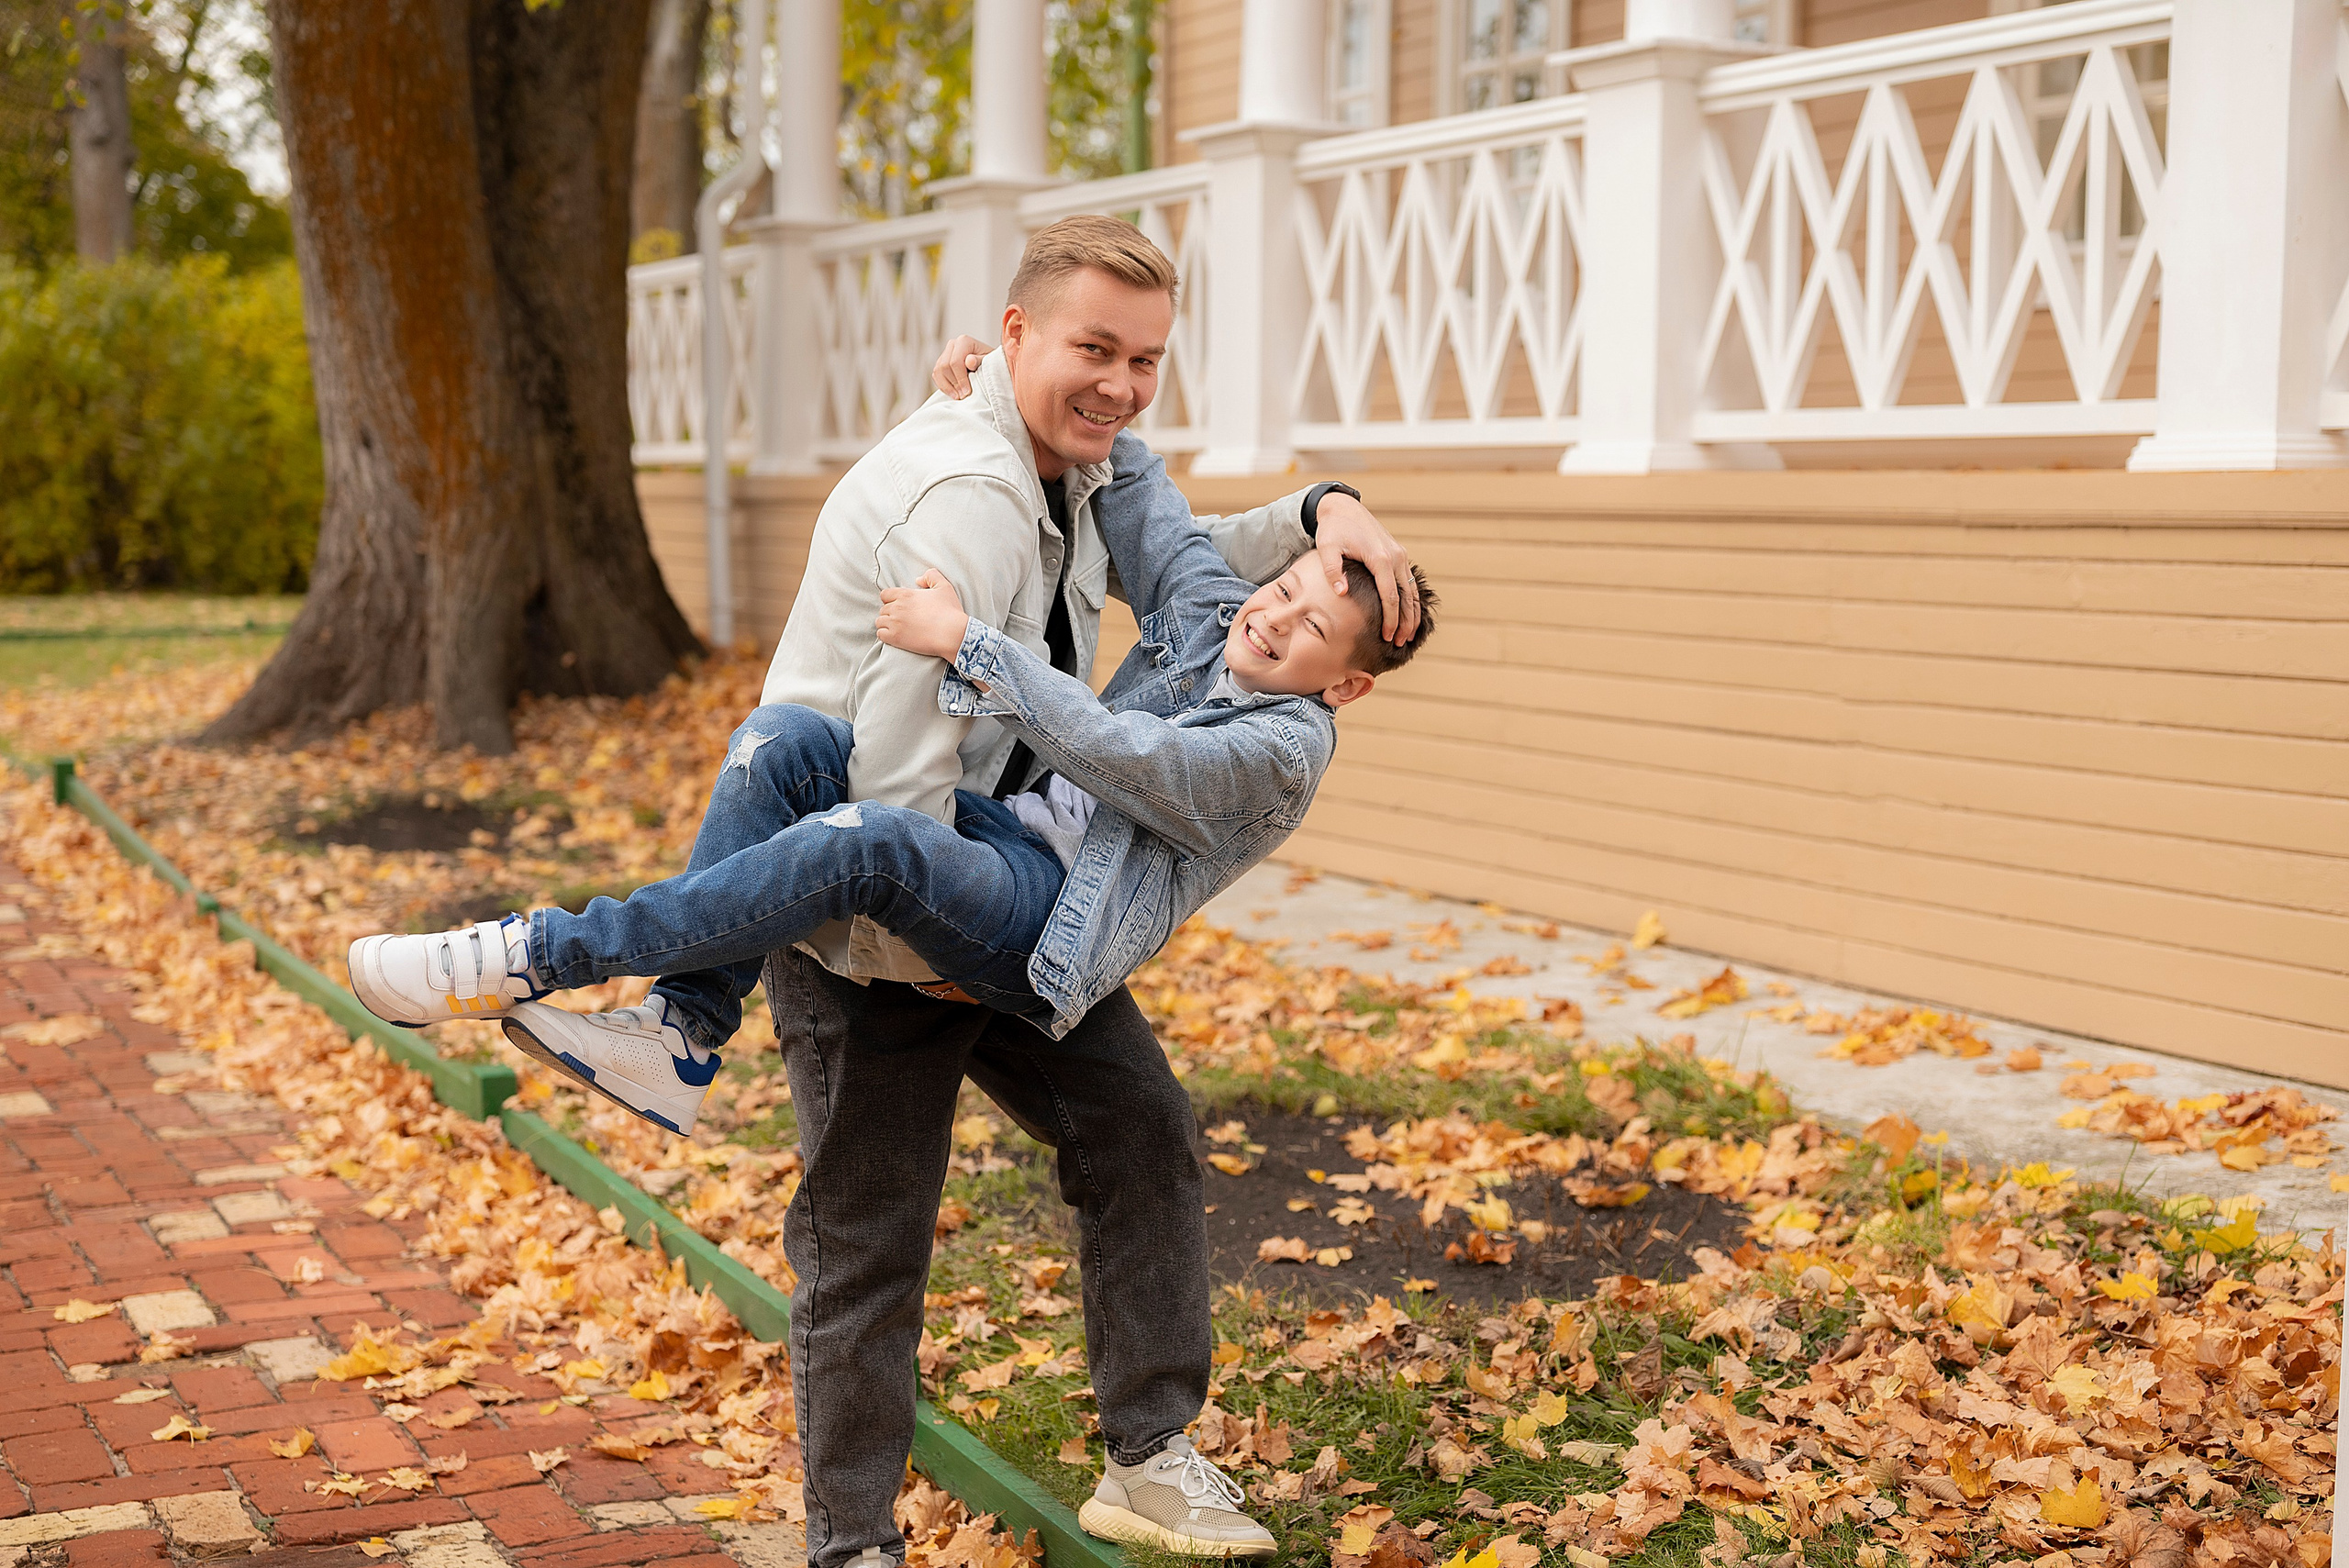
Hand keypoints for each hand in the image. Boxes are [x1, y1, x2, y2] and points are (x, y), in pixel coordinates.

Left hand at [876, 569, 969, 660]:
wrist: (952, 634)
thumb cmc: (950, 611)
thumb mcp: (944, 587)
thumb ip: (931, 576)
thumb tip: (918, 580)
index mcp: (905, 595)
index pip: (885, 595)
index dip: (891, 600)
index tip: (900, 606)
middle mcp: (897, 607)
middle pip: (883, 609)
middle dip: (890, 613)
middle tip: (902, 619)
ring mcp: (895, 623)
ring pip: (879, 621)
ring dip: (886, 624)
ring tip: (898, 628)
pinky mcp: (895, 638)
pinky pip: (880, 634)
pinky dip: (885, 635)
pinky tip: (895, 636)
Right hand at [931, 335, 991, 399]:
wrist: (989, 364)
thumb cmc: (991, 363)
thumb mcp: (990, 362)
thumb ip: (980, 360)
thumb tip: (969, 361)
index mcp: (964, 341)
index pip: (955, 362)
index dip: (960, 379)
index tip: (967, 392)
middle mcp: (952, 344)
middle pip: (944, 366)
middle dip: (954, 384)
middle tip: (963, 396)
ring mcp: (945, 353)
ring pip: (938, 371)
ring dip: (947, 387)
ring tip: (958, 397)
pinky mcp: (941, 362)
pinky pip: (936, 375)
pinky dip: (943, 386)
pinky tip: (953, 393)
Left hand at [1312, 492, 1421, 642]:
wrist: (1343, 507)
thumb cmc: (1332, 529)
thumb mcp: (1326, 548)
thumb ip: (1333, 571)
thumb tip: (1342, 593)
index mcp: (1380, 558)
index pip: (1390, 596)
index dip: (1391, 619)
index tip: (1387, 637)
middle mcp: (1395, 556)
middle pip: (1407, 596)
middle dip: (1406, 622)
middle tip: (1400, 643)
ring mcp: (1399, 555)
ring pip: (1412, 590)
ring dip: (1412, 613)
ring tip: (1408, 635)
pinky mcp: (1398, 554)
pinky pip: (1409, 581)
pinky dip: (1411, 600)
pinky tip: (1408, 615)